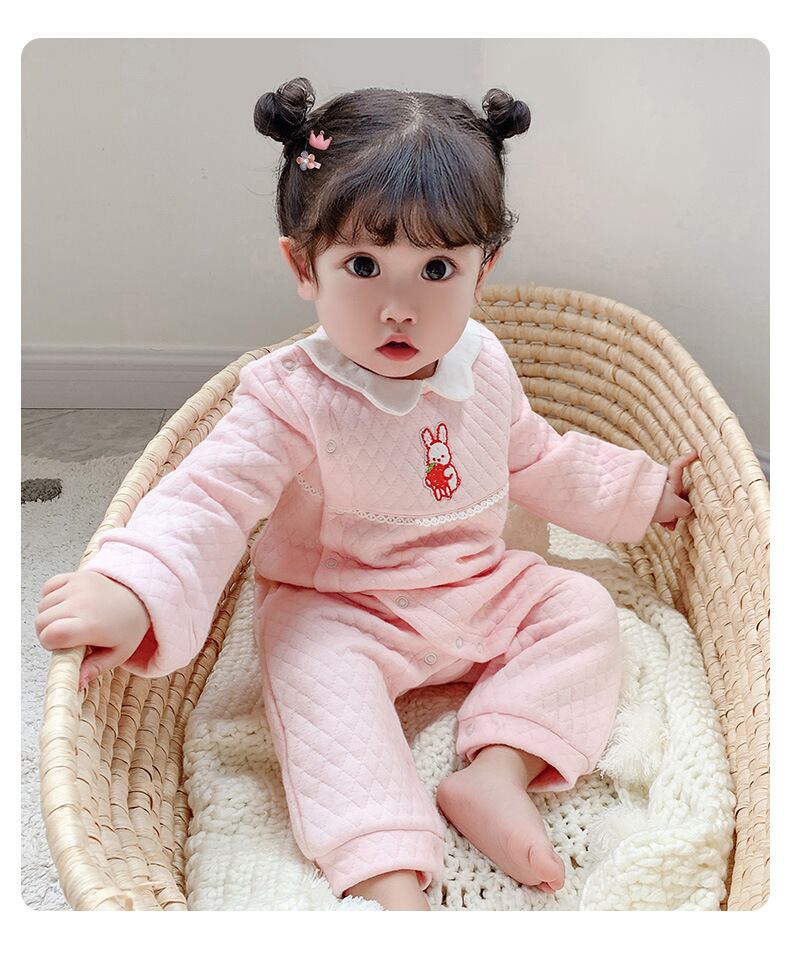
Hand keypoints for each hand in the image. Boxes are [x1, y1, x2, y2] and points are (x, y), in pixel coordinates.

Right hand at [35, 569, 151, 688]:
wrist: (142, 597)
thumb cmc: (130, 626)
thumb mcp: (119, 653)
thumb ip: (96, 668)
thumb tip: (77, 684)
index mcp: (93, 625)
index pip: (51, 634)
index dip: (49, 644)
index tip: (61, 647)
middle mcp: (83, 602)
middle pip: (41, 621)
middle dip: (47, 633)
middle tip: (66, 637)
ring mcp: (78, 586)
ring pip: (43, 605)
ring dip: (50, 616)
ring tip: (69, 621)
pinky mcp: (77, 575)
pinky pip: (49, 586)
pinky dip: (51, 597)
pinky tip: (66, 605)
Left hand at [651, 451, 699, 530]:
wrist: (632, 510)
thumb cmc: (656, 504)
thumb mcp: (678, 507)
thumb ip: (686, 508)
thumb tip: (686, 511)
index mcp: (671, 480)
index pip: (680, 465)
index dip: (688, 458)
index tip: (695, 453)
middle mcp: (663, 484)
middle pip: (679, 492)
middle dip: (682, 506)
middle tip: (683, 516)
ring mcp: (656, 493)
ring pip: (670, 502)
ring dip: (673, 515)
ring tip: (671, 525)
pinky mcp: (649, 502)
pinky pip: (661, 509)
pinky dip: (664, 517)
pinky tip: (665, 526)